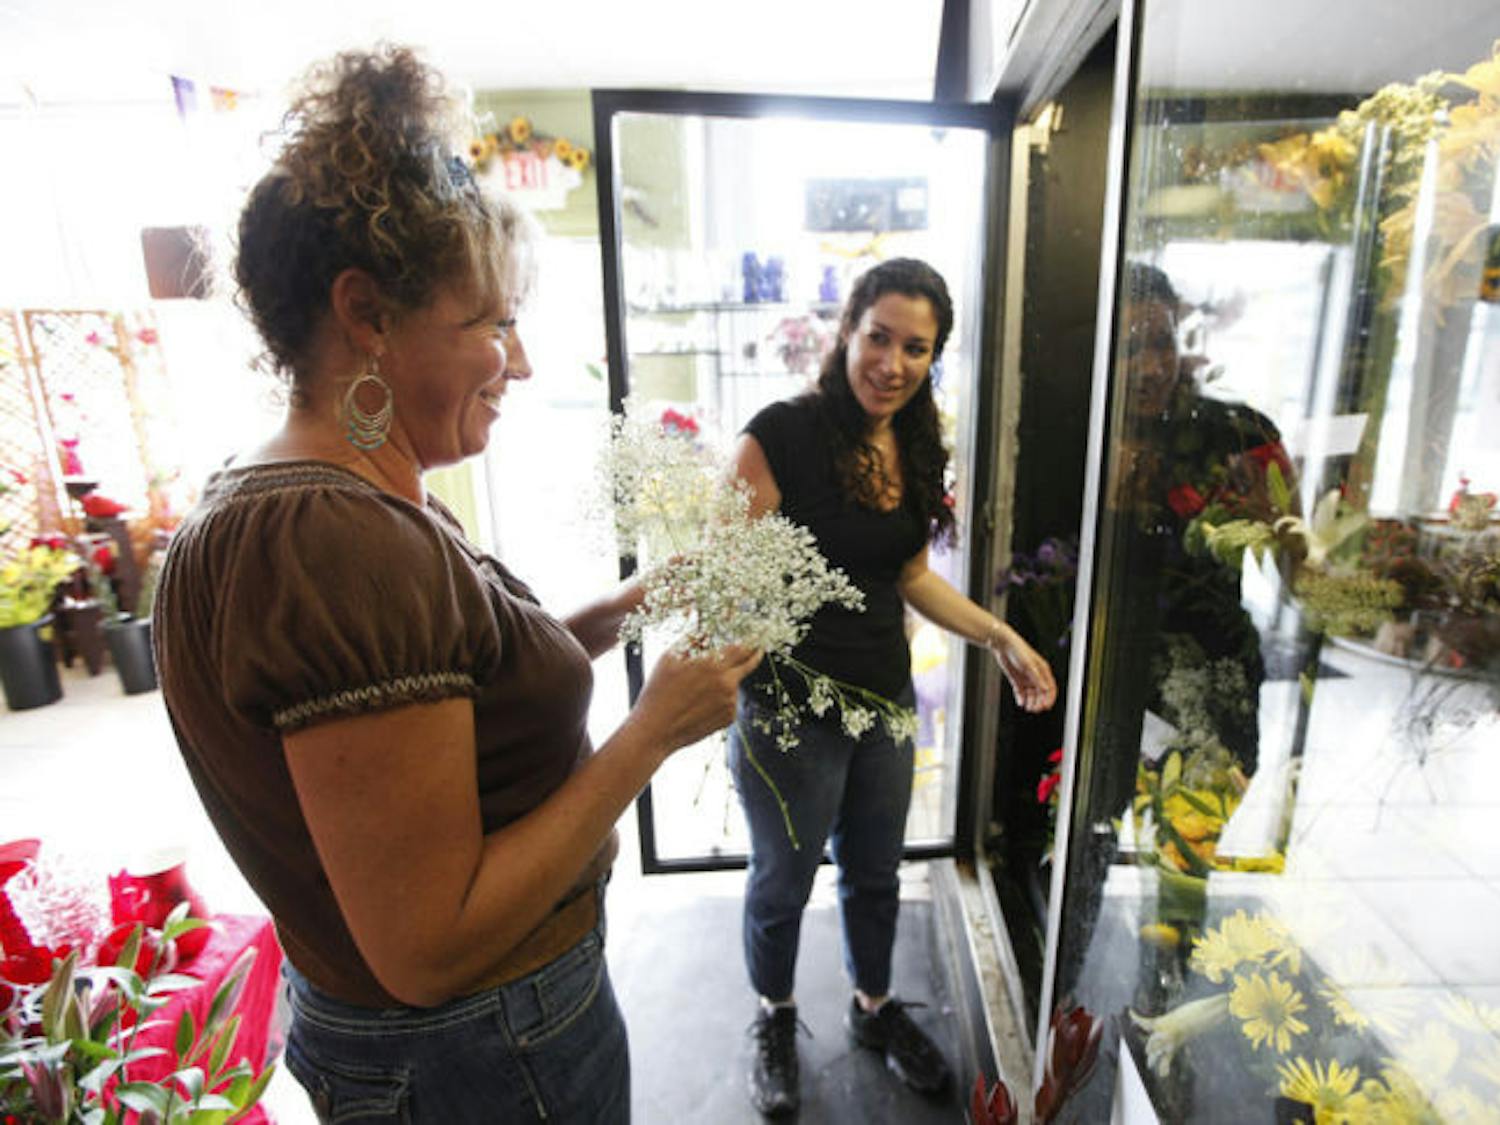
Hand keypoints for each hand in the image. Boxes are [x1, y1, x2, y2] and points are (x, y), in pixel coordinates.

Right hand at [632, 644, 761, 754]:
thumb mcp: (670, 657)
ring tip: (698, 690)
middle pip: (748, 665)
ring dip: (726, 681)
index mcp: (713, 664)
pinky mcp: (729, 718)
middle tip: (758, 650)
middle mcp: (727, 683)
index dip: (750, 640)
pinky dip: (721, 698)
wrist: (655, 730)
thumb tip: (707, 631)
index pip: (741, 648)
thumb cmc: (658, 691)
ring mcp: (730, 702)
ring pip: (735, 684)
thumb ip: (693, 641)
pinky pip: (730, 701)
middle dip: (754, 655)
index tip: (755, 637)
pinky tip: (701, 704)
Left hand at [991, 627, 1057, 712]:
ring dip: (1030, 702)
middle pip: (1041, 693)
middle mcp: (1036, 675)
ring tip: (1027, 707)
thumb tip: (1046, 689)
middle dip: (1039, 702)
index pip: (1050, 688)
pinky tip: (1020, 702)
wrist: (1003, 644)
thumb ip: (1037, 678)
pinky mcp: (1017, 680)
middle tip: (1034, 709)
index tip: (1046, 706)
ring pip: (1031, 694)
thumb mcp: (1029, 665)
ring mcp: (1026, 678)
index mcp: (1043, 670)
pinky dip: (1021, 698)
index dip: (1049, 698)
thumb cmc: (1018, 650)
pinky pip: (1021, 692)